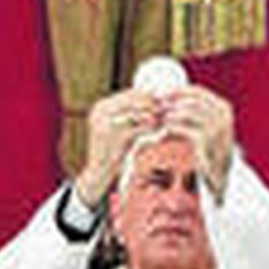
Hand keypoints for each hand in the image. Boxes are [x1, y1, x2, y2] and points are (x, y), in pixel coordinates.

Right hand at [76, 87, 160, 209]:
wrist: (100, 173)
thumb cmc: (115, 151)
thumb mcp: (123, 129)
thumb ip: (135, 115)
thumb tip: (159, 100)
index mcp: (101, 107)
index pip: (129, 94)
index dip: (148, 94)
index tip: (166, 96)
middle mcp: (99, 112)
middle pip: (132, 101)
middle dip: (152, 103)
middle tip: (169, 105)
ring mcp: (102, 123)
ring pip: (134, 113)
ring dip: (152, 114)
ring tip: (166, 116)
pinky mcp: (110, 136)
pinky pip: (134, 128)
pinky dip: (148, 128)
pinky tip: (159, 129)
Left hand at [161, 85, 234, 197]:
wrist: (219, 176)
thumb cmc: (207, 148)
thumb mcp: (206, 126)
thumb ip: (192, 112)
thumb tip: (164, 98)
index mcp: (223, 108)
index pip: (198, 91)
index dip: (178, 91)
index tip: (160, 94)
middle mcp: (223, 116)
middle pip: (192, 101)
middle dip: (172, 102)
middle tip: (156, 106)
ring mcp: (217, 129)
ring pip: (188, 114)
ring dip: (170, 115)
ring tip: (159, 119)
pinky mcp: (207, 143)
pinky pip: (186, 131)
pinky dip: (173, 129)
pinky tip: (164, 132)